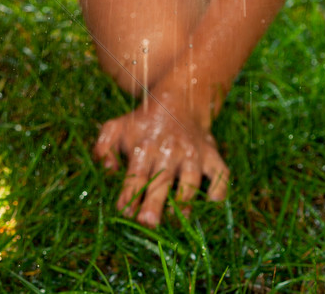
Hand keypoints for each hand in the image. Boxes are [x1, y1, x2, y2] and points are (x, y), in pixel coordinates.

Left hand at [93, 96, 228, 227]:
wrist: (177, 101)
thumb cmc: (142, 124)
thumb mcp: (116, 128)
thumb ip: (104, 147)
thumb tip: (108, 170)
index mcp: (144, 145)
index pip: (135, 174)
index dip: (130, 193)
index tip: (123, 212)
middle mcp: (169, 150)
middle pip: (161, 179)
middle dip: (154, 202)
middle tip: (148, 223)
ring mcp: (192, 153)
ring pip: (190, 179)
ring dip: (185, 200)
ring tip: (178, 221)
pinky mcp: (212, 156)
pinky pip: (220, 174)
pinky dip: (219, 188)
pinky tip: (213, 202)